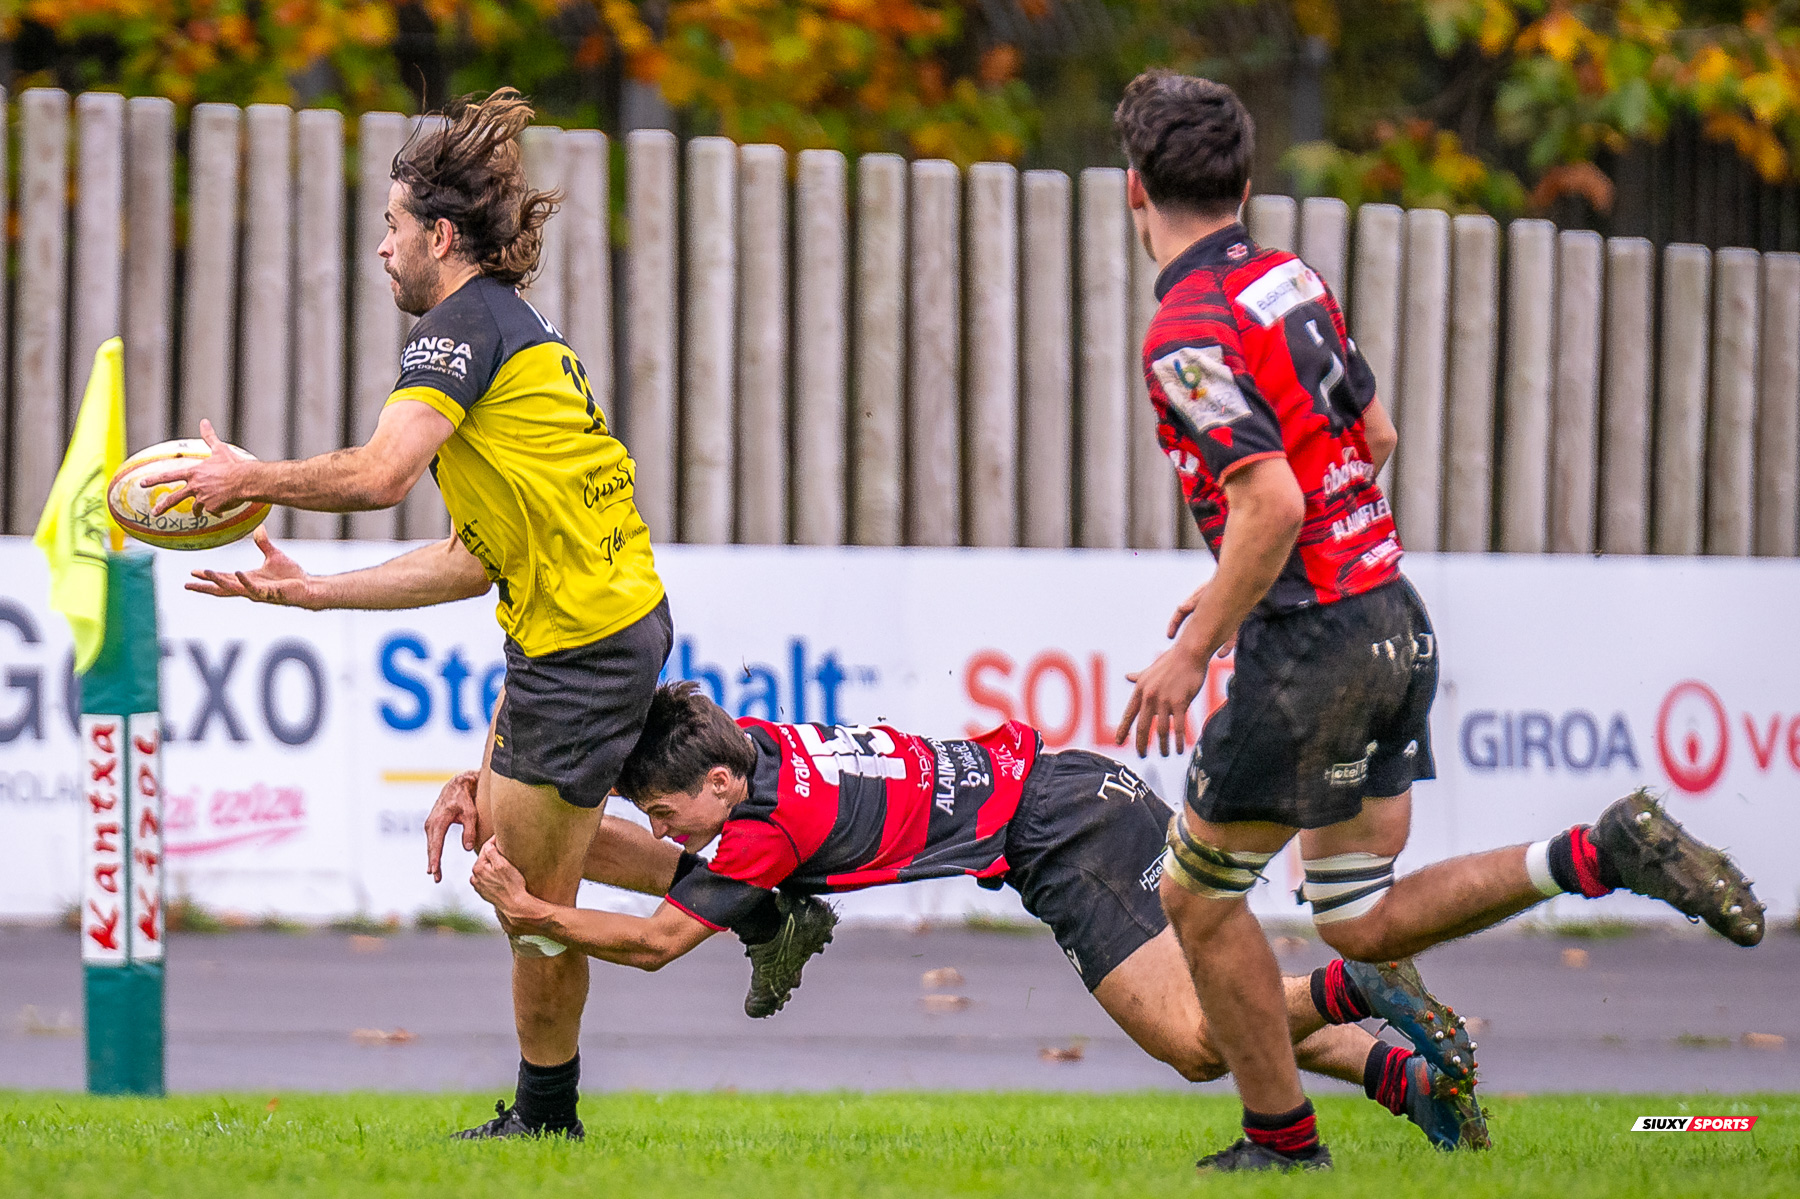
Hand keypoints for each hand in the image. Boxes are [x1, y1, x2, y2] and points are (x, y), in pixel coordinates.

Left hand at [145, 419, 251, 515]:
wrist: (245, 480)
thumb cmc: (233, 464)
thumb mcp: (219, 449)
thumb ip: (209, 437)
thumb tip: (204, 422)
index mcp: (194, 472)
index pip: (169, 476)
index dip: (154, 479)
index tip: (142, 483)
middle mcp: (195, 486)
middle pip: (174, 499)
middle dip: (162, 506)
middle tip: (154, 512)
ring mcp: (203, 498)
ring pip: (196, 508)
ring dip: (197, 511)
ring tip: (198, 514)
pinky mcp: (212, 508)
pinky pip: (213, 511)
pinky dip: (218, 510)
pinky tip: (224, 508)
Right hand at [185, 528, 313, 606]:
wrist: (308, 587)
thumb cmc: (291, 576)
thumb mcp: (274, 556)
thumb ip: (263, 544)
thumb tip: (259, 529)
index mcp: (247, 579)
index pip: (223, 578)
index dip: (208, 576)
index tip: (193, 572)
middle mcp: (249, 587)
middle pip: (222, 588)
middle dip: (204, 586)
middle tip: (187, 585)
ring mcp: (258, 592)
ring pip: (233, 588)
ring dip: (219, 581)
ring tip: (205, 573)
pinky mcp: (269, 594)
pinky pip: (254, 587)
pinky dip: (244, 580)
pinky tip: (237, 572)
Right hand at [425, 770, 481, 882]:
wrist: (458, 785)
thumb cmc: (466, 799)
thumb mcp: (471, 814)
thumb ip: (470, 831)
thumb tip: (467, 849)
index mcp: (439, 821)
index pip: (436, 844)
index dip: (435, 859)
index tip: (434, 871)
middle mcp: (431, 823)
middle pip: (431, 847)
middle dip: (433, 863)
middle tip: (436, 878)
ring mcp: (430, 824)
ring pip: (431, 845)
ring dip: (432, 859)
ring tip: (436, 874)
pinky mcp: (432, 825)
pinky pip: (432, 841)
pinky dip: (433, 852)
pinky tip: (435, 863)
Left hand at [470, 841, 533, 923]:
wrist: (516, 906)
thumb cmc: (512, 884)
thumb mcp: (503, 864)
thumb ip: (491, 851)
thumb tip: (488, 843)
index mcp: (477, 868)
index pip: (486, 848)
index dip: (495, 841)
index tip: (503, 836)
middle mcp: (474, 877)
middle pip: (485, 858)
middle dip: (494, 854)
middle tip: (506, 850)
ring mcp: (478, 886)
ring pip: (486, 869)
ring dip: (492, 865)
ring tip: (504, 865)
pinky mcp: (484, 893)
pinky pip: (487, 879)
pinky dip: (492, 875)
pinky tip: (501, 877)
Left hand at [1114, 642, 1209, 757]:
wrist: (1189, 653)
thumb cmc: (1172, 660)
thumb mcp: (1150, 669)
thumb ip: (1139, 677)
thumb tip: (1127, 676)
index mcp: (1140, 689)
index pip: (1128, 714)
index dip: (1123, 729)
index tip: (1119, 742)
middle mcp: (1149, 696)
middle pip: (1142, 726)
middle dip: (1141, 744)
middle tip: (1142, 755)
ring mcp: (1164, 700)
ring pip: (1160, 730)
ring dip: (1163, 746)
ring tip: (1165, 754)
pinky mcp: (1180, 703)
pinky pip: (1178, 727)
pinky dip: (1178, 741)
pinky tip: (1179, 750)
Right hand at [1167, 585, 1238, 656]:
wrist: (1246, 580)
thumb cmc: (1225, 581)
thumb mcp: (1207, 590)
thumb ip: (1195, 600)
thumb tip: (1181, 608)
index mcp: (1198, 600)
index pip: (1181, 613)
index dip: (1174, 624)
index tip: (1169, 636)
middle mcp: (1209, 609)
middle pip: (1195, 625)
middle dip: (1187, 637)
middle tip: (1181, 650)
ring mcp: (1222, 616)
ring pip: (1212, 633)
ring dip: (1207, 644)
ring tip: (1201, 655)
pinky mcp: (1235, 621)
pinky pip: (1230, 636)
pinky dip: (1226, 646)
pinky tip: (1221, 654)